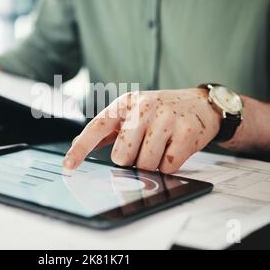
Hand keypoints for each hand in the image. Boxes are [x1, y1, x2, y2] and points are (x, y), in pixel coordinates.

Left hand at [64, 89, 221, 173]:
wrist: (201, 104)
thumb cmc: (161, 110)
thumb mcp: (133, 111)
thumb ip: (107, 129)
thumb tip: (77, 144)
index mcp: (126, 103)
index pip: (96, 127)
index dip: (81, 149)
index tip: (68, 165)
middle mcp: (143, 108)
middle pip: (122, 156)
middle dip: (131, 159)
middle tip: (144, 145)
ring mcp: (165, 120)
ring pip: (145, 165)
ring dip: (152, 163)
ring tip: (161, 145)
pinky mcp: (185, 134)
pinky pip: (167, 167)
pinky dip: (169, 164)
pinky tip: (174, 147)